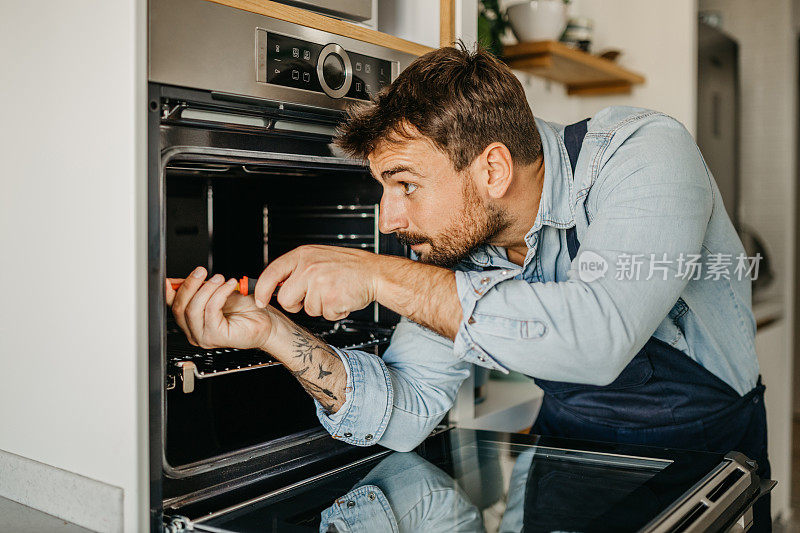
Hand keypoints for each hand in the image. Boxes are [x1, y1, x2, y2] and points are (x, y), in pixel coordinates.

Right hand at [166, 267, 273, 349]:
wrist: (266, 321)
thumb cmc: (245, 309)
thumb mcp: (218, 292)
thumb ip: (201, 288)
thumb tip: (187, 277)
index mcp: (192, 321)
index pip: (172, 306)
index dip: (170, 290)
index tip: (172, 277)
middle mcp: (195, 331)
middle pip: (179, 307)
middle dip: (189, 285)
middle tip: (201, 272)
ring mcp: (204, 336)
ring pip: (193, 309)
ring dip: (206, 289)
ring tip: (220, 279)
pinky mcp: (216, 336)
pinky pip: (211, 310)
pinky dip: (220, 294)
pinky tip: (229, 286)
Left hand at [253, 245, 380, 320]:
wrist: (374, 273)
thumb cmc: (349, 267)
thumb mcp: (318, 257)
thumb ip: (297, 268)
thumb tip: (276, 284)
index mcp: (303, 255)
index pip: (271, 273)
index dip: (262, 290)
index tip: (261, 301)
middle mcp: (309, 267)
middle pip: (286, 299)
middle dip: (296, 304)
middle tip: (312, 297)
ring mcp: (319, 283)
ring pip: (307, 309)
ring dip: (320, 306)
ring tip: (333, 292)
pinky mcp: (330, 299)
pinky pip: (324, 314)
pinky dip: (333, 311)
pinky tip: (341, 298)